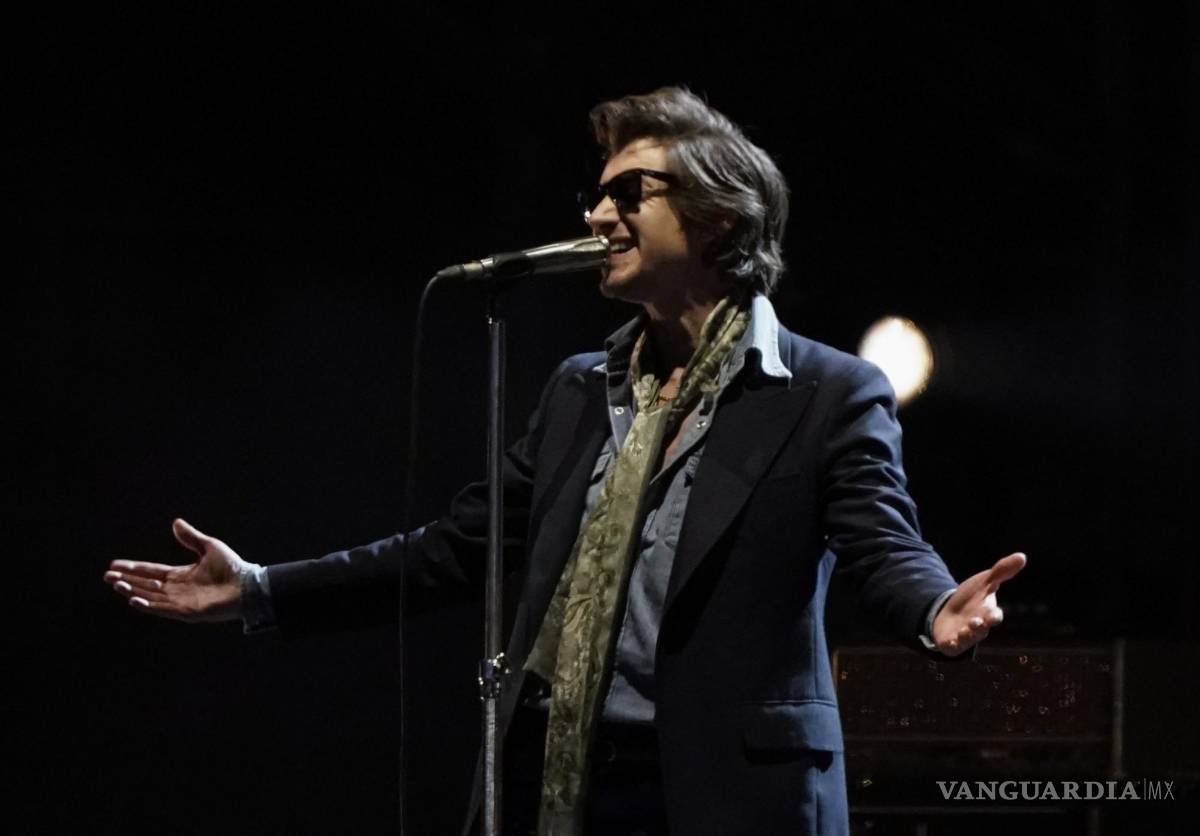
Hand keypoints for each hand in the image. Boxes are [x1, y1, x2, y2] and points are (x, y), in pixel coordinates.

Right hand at [103, 518, 247, 621]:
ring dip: (132, 591)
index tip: (115, 565)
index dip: (133, 568)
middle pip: (146, 585)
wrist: (248, 585)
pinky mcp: (186, 612)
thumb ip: (191, 538)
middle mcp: (177, 589)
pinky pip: (162, 609)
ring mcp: (181, 602)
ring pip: (150, 597)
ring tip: (115, 585)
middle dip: (127, 581)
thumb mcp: (209, 547)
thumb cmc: (232, 567)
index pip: (151, 572)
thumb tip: (175, 522)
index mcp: (181, 575)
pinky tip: (133, 600)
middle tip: (107, 576)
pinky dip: (148, 605)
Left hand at [931, 552, 1025, 656]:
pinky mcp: (951, 642)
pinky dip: (951, 645)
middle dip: (979, 626)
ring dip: (966, 635)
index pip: (995, 615)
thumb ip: (1002, 571)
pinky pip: (952, 646)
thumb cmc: (972, 598)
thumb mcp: (985, 582)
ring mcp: (965, 636)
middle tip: (976, 622)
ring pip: (968, 638)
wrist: (949, 611)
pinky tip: (950, 642)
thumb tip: (1022, 556)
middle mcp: (979, 627)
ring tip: (963, 631)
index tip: (992, 614)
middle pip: (982, 628)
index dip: (994, 615)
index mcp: (988, 613)